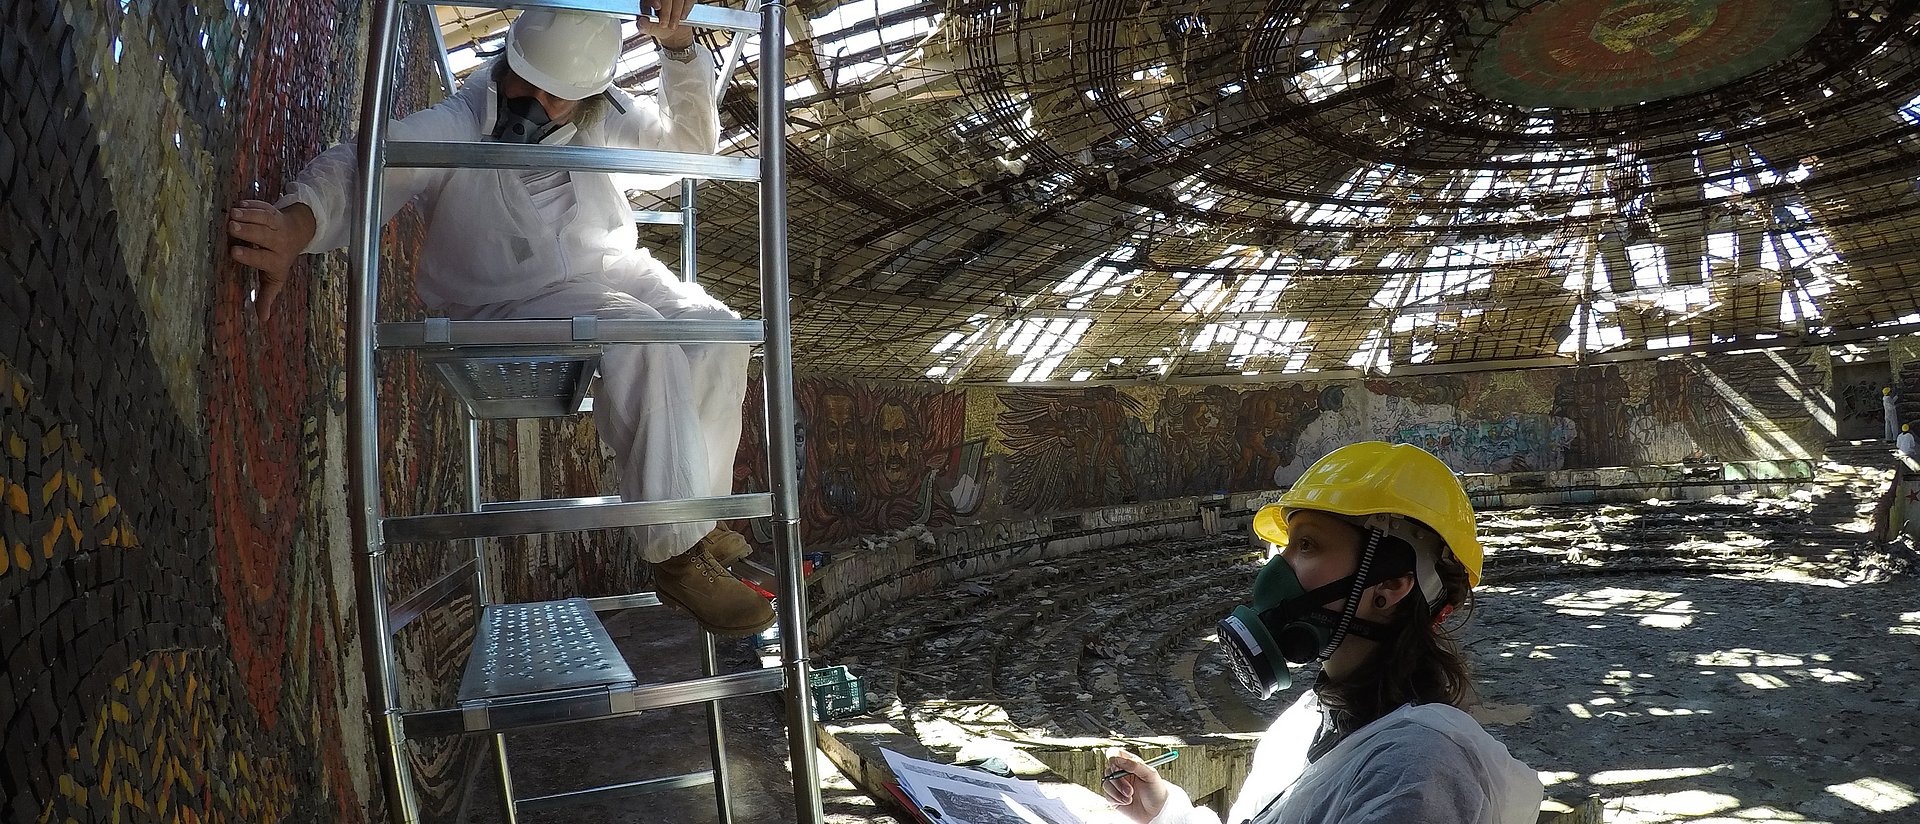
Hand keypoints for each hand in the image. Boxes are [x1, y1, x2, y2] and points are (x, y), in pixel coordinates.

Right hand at [227, 199, 315, 320]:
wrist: (297, 234)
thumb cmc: (278, 259)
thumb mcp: (275, 278)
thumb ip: (267, 296)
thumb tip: (263, 319)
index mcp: (276, 260)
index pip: (263, 259)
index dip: (250, 256)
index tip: (234, 253)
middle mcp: (279, 242)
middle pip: (264, 236)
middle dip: (248, 232)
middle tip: (231, 228)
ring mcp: (277, 225)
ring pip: (265, 220)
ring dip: (249, 216)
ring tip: (233, 214)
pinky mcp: (273, 212)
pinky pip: (265, 207)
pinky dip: (253, 205)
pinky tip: (240, 204)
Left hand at [642, 0, 695, 49]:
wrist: (673, 32)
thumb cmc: (660, 28)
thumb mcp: (649, 29)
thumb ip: (643, 26)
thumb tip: (641, 22)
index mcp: (649, 0)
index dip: (654, 0)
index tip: (658, 6)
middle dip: (666, 11)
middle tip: (664, 24)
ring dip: (676, 13)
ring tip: (673, 25)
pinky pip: (689, 0)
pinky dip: (686, 10)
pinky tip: (682, 17)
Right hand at [1102, 749, 1170, 822]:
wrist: (1156, 812)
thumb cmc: (1156, 792)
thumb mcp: (1151, 775)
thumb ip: (1136, 765)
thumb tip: (1119, 759)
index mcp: (1131, 764)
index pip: (1116, 754)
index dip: (1113, 757)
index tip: (1116, 765)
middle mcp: (1122, 774)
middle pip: (1108, 770)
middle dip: (1119, 781)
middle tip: (1130, 789)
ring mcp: (1117, 786)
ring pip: (1107, 783)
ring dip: (1118, 791)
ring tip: (1130, 796)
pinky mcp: (1114, 797)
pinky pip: (1107, 794)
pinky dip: (1117, 798)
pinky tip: (1127, 801)